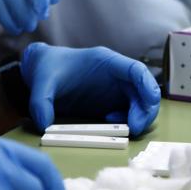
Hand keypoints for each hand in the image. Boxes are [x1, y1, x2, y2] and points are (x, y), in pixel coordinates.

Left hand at [20, 42, 160, 135]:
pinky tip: (112, 126)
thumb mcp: (41, 82)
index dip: (146, 85)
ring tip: (127, 129)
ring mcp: (116, 89)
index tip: (149, 102)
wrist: (43, 71)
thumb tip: (44, 124)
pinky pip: (129, 113)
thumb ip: (41, 102)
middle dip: (146, 109)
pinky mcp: (111, 103)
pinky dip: (128, 122)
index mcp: (106, 61)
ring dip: (140, 117)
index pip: (135, 69)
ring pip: (141, 103)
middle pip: (144, 89)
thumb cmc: (48, 69)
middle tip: (136, 128)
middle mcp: (116, 75)